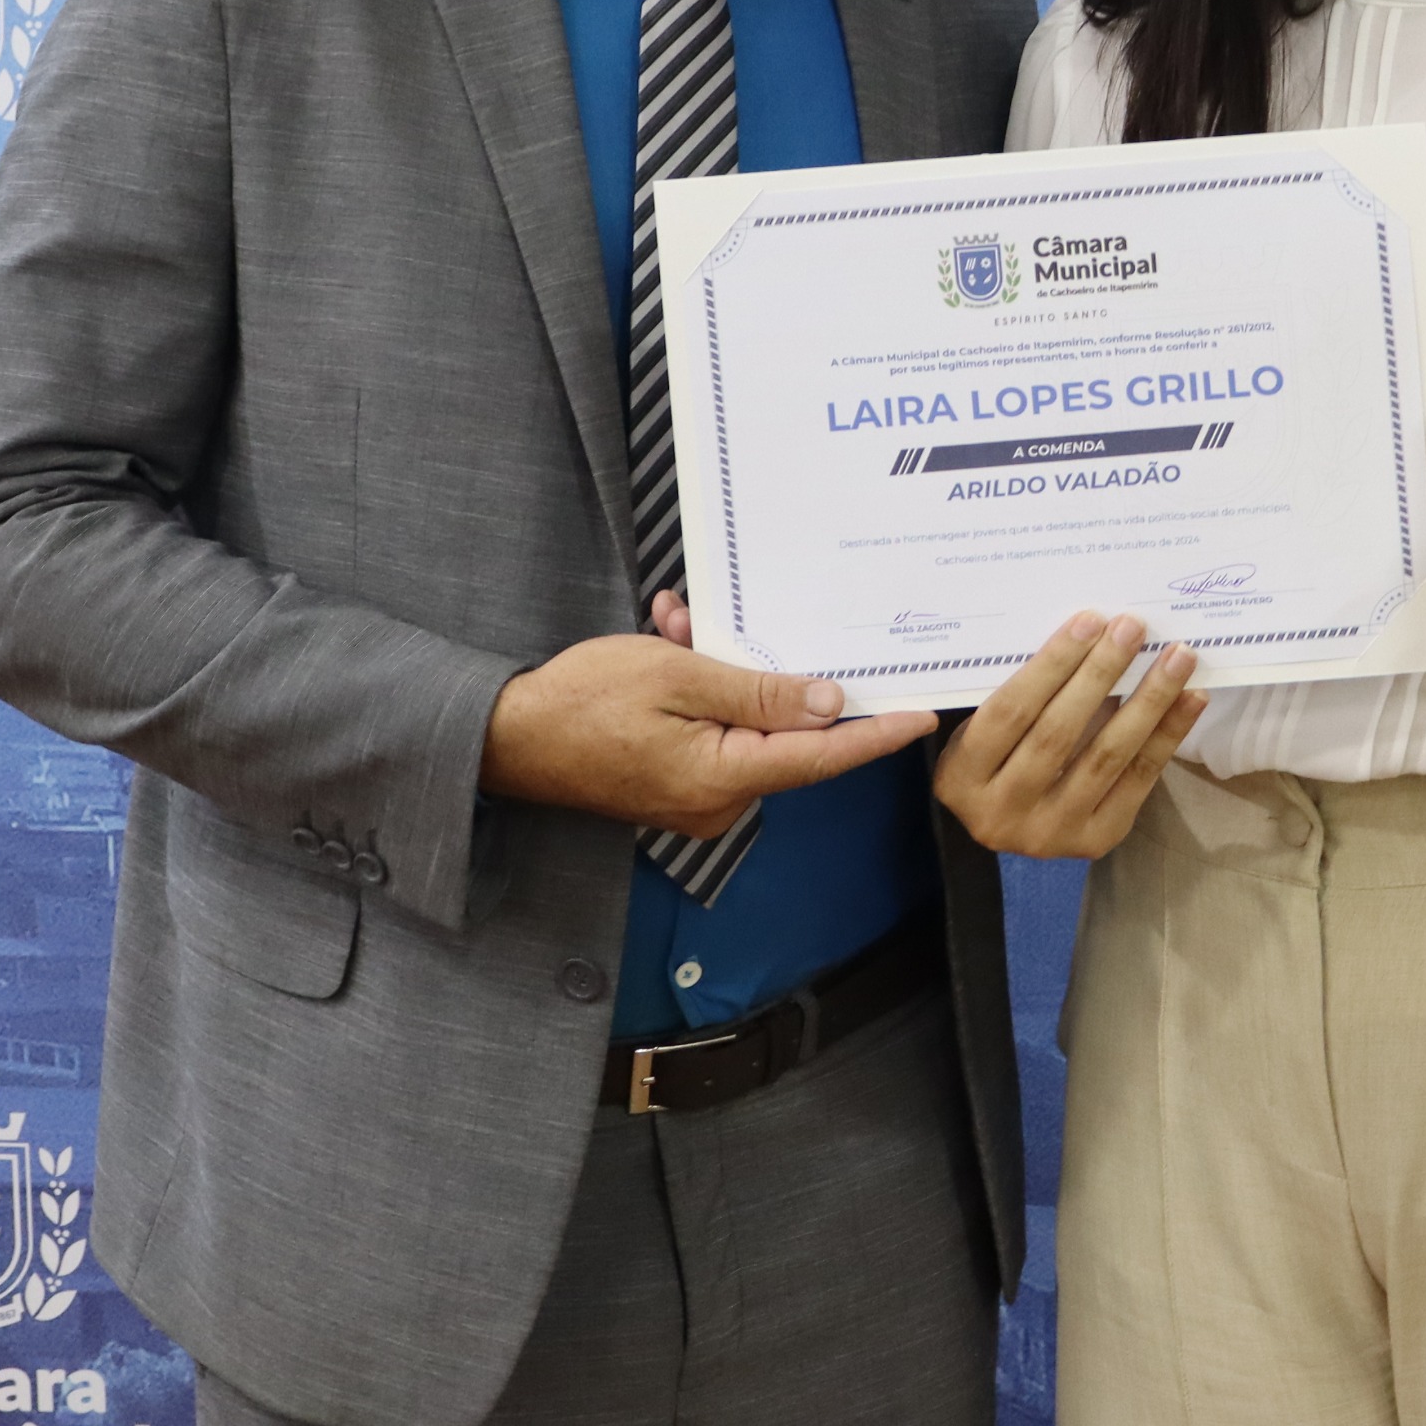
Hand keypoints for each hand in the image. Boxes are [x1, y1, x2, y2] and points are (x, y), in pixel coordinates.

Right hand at [479, 588, 935, 834]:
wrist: (505, 738)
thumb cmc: (580, 703)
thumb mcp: (676, 676)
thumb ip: (758, 691)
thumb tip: (827, 705)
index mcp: (723, 778)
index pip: (820, 757)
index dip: (874, 735)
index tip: (921, 718)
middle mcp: (717, 801)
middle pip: (779, 734)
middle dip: (762, 671)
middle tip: (713, 624)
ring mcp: (695, 799)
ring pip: (741, 724)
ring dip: (719, 671)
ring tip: (673, 627)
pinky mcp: (675, 787)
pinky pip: (711, 733)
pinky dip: (698, 691)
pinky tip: (667, 643)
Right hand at [934, 611, 1205, 858]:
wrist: (1011, 821)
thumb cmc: (998, 754)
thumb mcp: (985, 729)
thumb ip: (1021, 694)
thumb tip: (1091, 632)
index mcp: (960, 778)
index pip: (1010, 712)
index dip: (1052, 665)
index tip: (1090, 621)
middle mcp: (999, 813)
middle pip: (1058, 734)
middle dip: (1100, 674)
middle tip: (1133, 627)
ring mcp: (1049, 834)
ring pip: (1105, 757)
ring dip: (1148, 701)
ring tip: (1177, 658)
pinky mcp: (1094, 841)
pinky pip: (1138, 781)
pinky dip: (1167, 735)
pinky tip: (1190, 699)